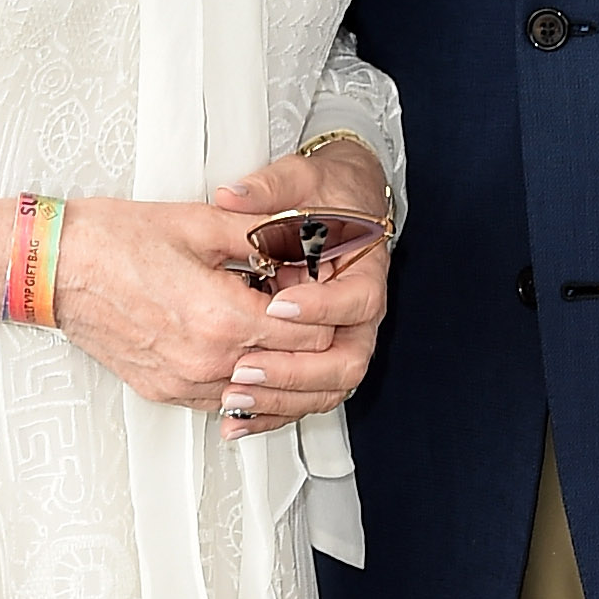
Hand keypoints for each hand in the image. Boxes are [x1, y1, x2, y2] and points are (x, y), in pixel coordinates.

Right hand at [56, 170, 383, 425]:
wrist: (54, 268)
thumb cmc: (115, 240)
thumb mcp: (199, 223)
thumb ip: (261, 234)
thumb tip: (303, 235)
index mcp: (223, 318)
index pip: (311, 335)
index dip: (325, 311)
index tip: (323, 290)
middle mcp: (207, 362)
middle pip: (293, 370)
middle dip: (308, 340)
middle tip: (308, 309)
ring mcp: (183, 383)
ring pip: (260, 394)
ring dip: (276, 364)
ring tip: (274, 327)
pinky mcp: (163, 392)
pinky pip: (223, 400)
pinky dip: (242, 381)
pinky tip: (243, 352)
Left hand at [199, 148, 391, 435]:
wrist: (340, 210)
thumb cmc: (327, 197)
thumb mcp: (301, 179)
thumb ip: (270, 187)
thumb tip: (233, 195)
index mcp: (366, 273)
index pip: (357, 301)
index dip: (321, 308)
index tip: (279, 304)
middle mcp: (359, 317)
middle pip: (347, 361)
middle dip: (295, 370)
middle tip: (249, 365)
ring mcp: (342, 343)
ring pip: (327, 389)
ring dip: (281, 399)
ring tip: (235, 397)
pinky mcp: (317, 361)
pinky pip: (303, 398)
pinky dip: (271, 412)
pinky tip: (236, 419)